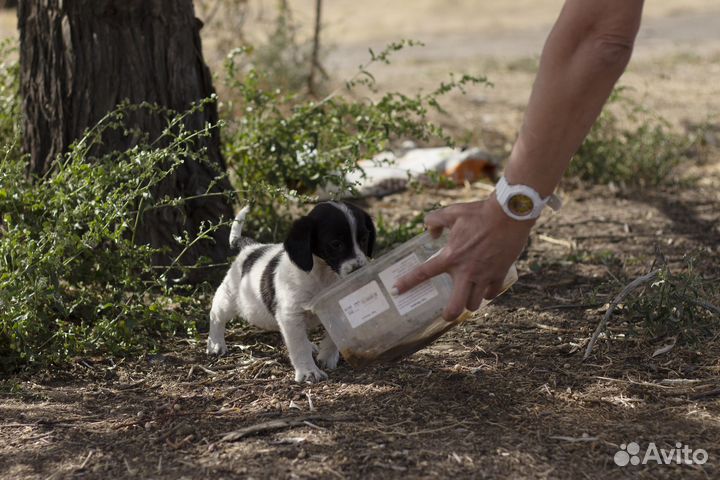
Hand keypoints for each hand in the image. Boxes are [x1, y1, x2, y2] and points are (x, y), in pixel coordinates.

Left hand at [393, 196, 531, 320]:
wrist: (509, 213)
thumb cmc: (479, 212)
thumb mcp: (452, 212)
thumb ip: (435, 220)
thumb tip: (431, 232)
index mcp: (451, 256)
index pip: (424, 273)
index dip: (408, 283)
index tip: (396, 290)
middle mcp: (466, 270)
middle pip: (456, 306)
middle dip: (449, 315)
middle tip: (447, 315)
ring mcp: (484, 274)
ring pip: (475, 303)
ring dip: (469, 304)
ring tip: (467, 299)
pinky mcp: (500, 273)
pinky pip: (493, 293)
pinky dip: (487, 294)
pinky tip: (484, 289)